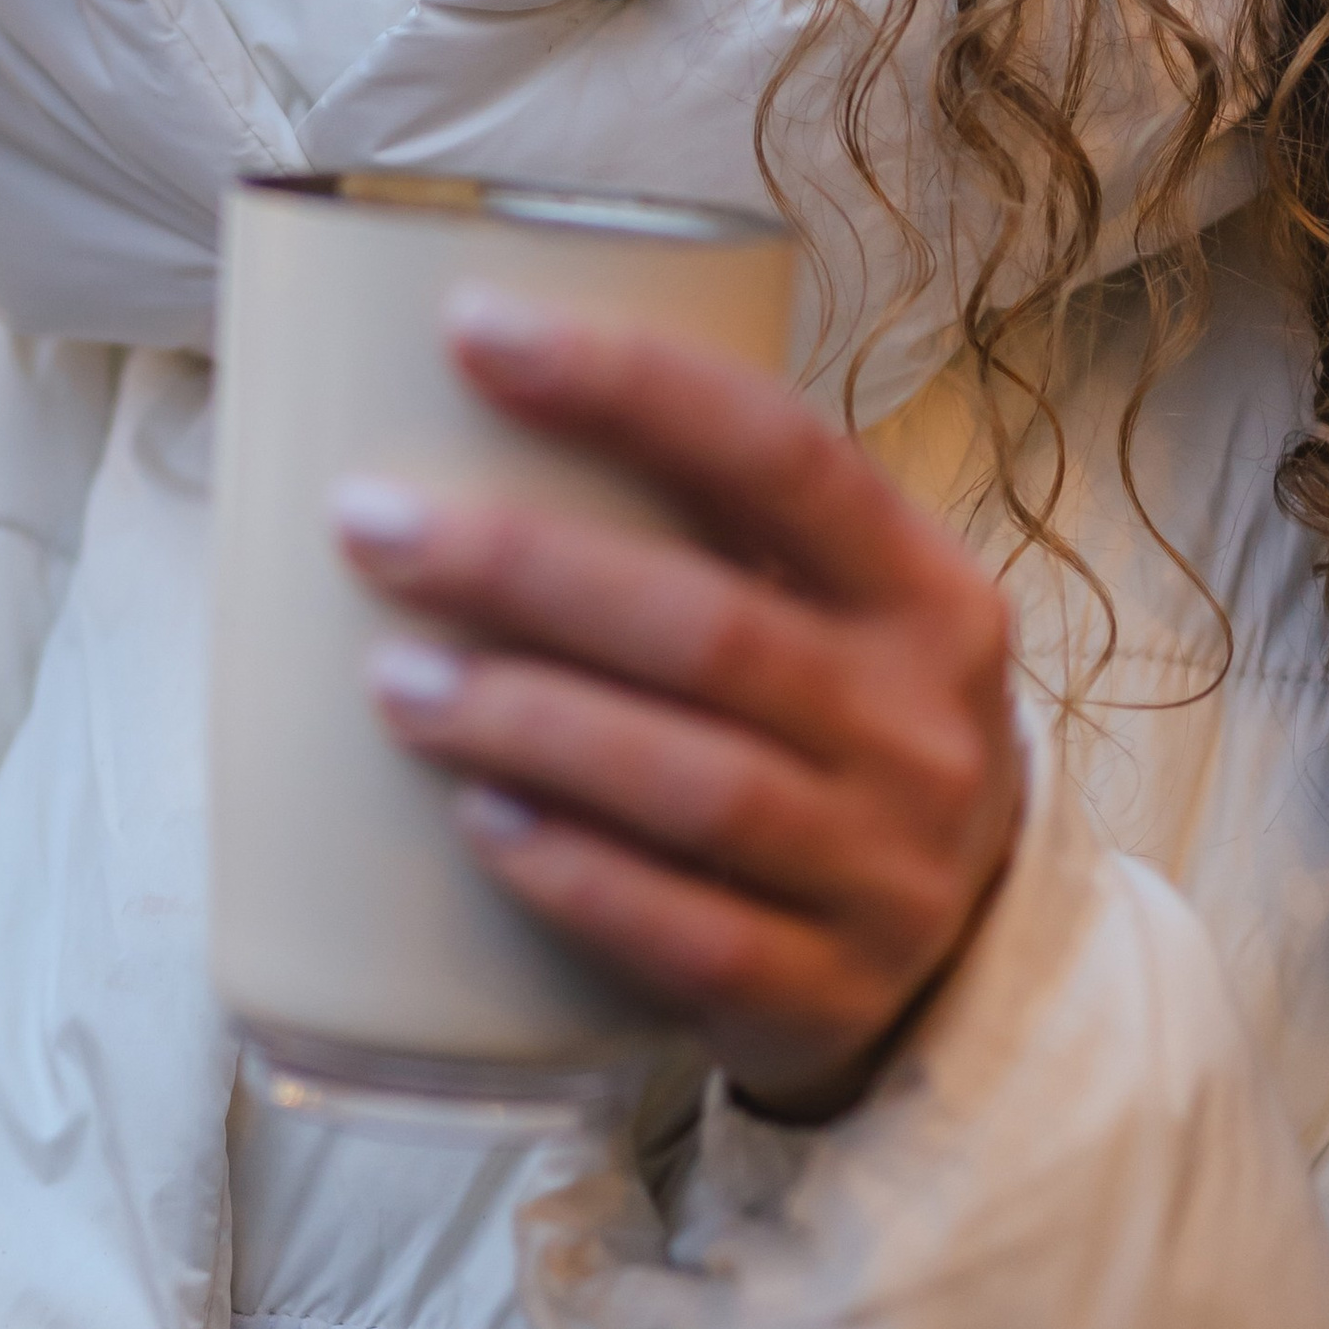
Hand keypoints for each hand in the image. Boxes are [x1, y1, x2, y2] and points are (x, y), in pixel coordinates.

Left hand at [336, 290, 1020, 1121]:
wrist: (960, 955)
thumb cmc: (828, 726)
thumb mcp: (830, 608)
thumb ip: (702, 523)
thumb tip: (439, 396)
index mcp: (927, 590)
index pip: (785, 456)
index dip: (630, 386)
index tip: (472, 328)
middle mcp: (926, 725)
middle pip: (712, 629)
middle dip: (524, 567)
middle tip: (368, 524)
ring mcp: (888, 873)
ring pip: (696, 787)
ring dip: (530, 723)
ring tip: (393, 678)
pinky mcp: (829, 999)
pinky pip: (694, 938)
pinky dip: (578, 876)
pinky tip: (479, 821)